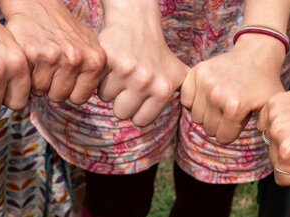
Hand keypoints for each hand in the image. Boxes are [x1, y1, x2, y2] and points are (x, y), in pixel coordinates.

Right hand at [1, 0, 105, 103]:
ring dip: (39, 81)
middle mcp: (76, 58)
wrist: (39, 6)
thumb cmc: (65, 30)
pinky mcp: (33, 54)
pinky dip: (27, 74)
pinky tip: (33, 59)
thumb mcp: (89, 47)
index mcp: (96, 60)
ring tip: (43, 62)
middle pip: (60, 97)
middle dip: (52, 86)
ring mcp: (54, 56)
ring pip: (42, 91)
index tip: (65, 76)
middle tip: (51, 66)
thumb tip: (102, 95)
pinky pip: (28, 81)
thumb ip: (95, 71)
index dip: (69, 90)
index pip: (79, 98)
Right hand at [97, 1, 187, 126]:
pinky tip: (111, 66)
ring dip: (109, 88)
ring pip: (107, 99)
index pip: (140, 121)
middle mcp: (147, 81)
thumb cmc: (157, 52)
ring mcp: (127, 70)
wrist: (137, 22)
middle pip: (122, 113)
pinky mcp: (109, 61)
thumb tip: (193, 113)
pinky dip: (100, 78)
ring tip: (120, 72)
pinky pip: (97, 84)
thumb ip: (186, 96)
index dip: (136, 110)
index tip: (139, 96)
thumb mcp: (178, 73)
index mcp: (163, 89)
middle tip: (128, 83)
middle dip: (121, 101)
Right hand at [181, 34, 284, 143]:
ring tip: (219, 102)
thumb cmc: (263, 83)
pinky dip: (193, 102)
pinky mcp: (196, 73)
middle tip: (229, 110)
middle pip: (208, 129)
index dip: (231, 132)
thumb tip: (265, 141)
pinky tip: (206, 96)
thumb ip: (266, 127)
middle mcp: (217, 95)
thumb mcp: (269, 106)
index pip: (223, 137)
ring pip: (196, 117)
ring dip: (206, 114)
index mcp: (235, 107)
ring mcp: (205, 82)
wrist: (255, 54)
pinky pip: (185, 101)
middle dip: (219, 124)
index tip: (238, 120)